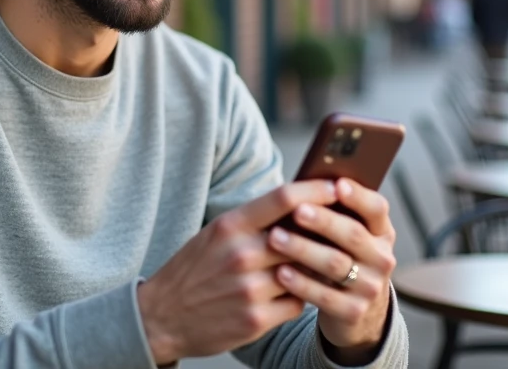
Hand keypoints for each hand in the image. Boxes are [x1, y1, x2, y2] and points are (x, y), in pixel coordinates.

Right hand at [137, 181, 339, 364]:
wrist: (161, 317)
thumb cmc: (194, 269)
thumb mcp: (215, 235)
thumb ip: (253, 221)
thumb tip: (298, 203)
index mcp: (230, 226)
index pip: (283, 198)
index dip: (317, 190)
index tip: (339, 187)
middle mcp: (241, 254)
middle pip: (303, 235)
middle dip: (327, 233)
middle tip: (347, 228)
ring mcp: (249, 288)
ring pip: (305, 272)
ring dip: (315, 269)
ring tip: (324, 263)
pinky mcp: (256, 319)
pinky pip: (298, 303)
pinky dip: (301, 297)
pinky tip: (293, 293)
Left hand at [266, 178, 395, 363]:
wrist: (352, 308)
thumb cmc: (337, 253)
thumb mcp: (342, 234)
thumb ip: (331, 211)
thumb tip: (303, 182)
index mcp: (380, 230)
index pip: (377, 208)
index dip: (359, 196)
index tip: (337, 184)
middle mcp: (382, 257)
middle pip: (354, 234)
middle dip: (323, 220)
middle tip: (297, 210)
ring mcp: (371, 286)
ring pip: (337, 264)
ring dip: (304, 249)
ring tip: (276, 238)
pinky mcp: (354, 311)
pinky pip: (326, 296)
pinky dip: (302, 283)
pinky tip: (280, 272)